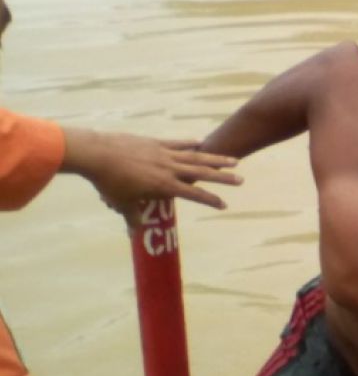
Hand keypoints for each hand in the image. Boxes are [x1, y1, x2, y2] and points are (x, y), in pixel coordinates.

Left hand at [61, 128, 241, 225]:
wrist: (98, 154)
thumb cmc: (109, 182)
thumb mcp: (121, 203)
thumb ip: (132, 217)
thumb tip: (134, 233)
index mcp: (164, 185)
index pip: (194, 194)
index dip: (210, 200)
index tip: (224, 204)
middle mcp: (169, 169)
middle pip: (202, 173)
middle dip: (223, 178)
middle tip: (241, 180)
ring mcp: (164, 154)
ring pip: (196, 156)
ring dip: (216, 158)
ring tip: (233, 160)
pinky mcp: (156, 143)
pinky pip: (177, 144)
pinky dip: (190, 144)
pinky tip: (201, 143)